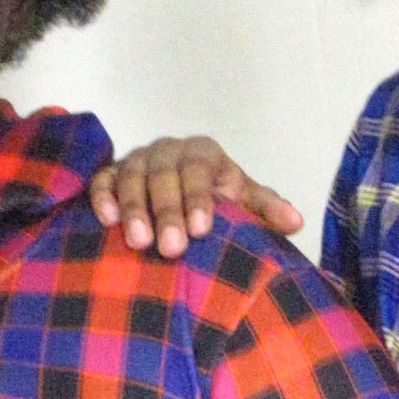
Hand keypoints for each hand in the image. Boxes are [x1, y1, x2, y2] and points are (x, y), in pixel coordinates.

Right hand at [88, 137, 302, 258]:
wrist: (182, 199)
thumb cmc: (215, 203)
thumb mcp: (242, 203)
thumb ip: (265, 209)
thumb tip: (296, 222)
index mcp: (203, 153)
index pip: (199, 170)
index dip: (199, 198)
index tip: (201, 230)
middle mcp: (168, 150)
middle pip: (164, 174)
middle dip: (167, 211)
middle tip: (171, 248)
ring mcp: (136, 160)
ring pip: (132, 176)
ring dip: (134, 208)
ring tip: (138, 242)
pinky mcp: (111, 174)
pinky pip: (102, 180)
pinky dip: (103, 197)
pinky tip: (107, 220)